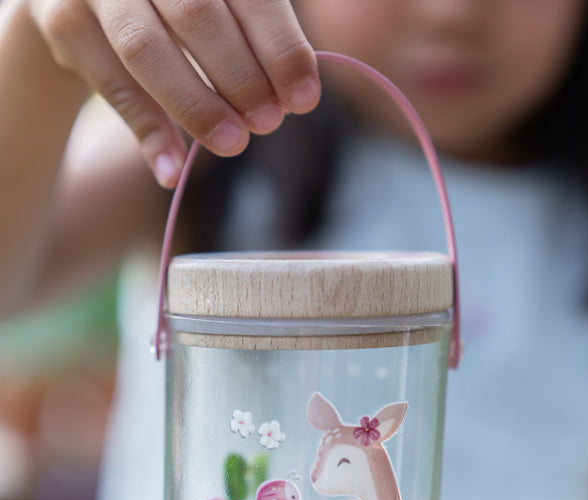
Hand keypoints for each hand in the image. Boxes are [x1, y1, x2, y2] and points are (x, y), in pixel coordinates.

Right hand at [28, 0, 320, 186]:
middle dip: (240, 77)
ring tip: (233, 146)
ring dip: (196, 106)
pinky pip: (109, 82)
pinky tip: (172, 171)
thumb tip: (297, 96)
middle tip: (268, 123)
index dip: (280, 47)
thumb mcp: (221, 7)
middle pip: (197, 14)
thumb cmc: (175, 7)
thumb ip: (255, 38)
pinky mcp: (59, 16)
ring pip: (146, 48)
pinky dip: (146, 131)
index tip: (304, 100)